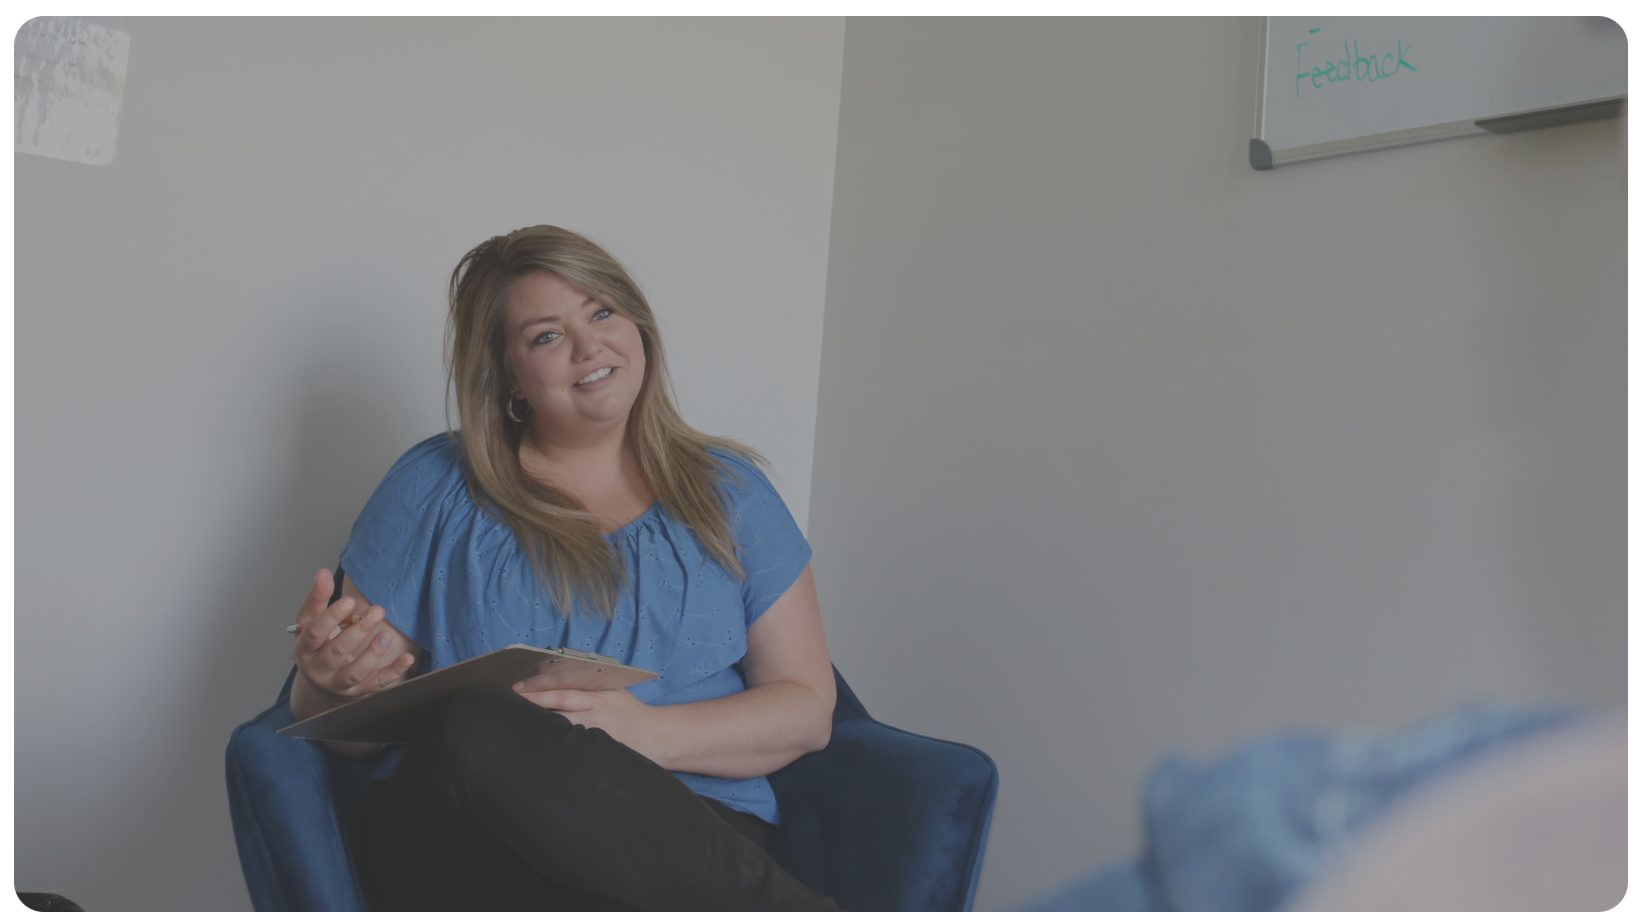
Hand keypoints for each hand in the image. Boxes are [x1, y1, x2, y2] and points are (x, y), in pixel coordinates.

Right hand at [292, 568, 414, 699]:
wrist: (320, 683)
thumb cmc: (317, 645)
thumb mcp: (310, 622)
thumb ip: (318, 598)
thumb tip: (322, 573)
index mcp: (305, 648)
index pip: (314, 633)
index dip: (331, 617)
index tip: (350, 601)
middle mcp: (319, 669)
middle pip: (336, 652)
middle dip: (357, 632)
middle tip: (377, 610)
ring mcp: (339, 683)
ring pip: (355, 673)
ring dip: (372, 654)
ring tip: (386, 634)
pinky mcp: (360, 691)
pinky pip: (378, 684)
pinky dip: (393, 672)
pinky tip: (407, 658)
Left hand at [511, 679, 665, 765]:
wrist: (660, 737)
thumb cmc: (633, 714)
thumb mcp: (614, 694)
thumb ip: (590, 689)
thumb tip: (556, 682)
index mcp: (599, 695)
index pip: (563, 690)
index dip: (538, 689)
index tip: (517, 688)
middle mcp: (598, 713)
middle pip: (559, 707)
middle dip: (534, 705)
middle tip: (510, 704)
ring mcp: (598, 734)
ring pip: (564, 729)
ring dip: (542, 727)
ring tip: (517, 727)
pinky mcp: (601, 751)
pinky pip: (575, 748)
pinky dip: (558, 746)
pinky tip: (541, 748)